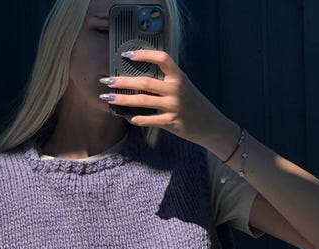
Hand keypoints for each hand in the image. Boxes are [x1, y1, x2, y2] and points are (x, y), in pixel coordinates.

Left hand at [99, 49, 224, 147]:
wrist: (210, 125)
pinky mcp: (171, 122)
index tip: (127, 54)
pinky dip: (137, 118)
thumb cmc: (194, 105)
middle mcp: (176, 90)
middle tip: (107, 80)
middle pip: (145, 82)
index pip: (161, 58)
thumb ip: (167, 82)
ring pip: (143, 101)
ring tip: (108, 97)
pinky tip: (127, 117)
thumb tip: (140, 80)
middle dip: (123, 81)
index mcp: (179, 77)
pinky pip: (149, 120)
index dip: (144, 54)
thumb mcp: (184, 87)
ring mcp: (173, 106)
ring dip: (123, 99)